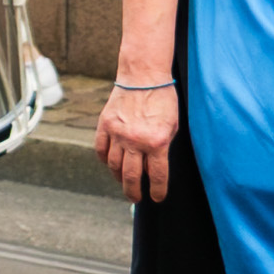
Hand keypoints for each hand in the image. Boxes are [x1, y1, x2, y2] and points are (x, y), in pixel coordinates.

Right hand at [95, 78, 178, 203]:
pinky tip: (111, 164)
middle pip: (131, 176)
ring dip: (119, 177)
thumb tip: (154, 166)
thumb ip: (163, 147)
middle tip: (136, 198)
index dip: (157, 191)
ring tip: (123, 181)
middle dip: (134, 192)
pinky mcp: (105, 125)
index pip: (156, 176)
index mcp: (157, 142)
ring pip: (114, 166)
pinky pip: (101, 150)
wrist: (143, 76)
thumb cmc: (163, 99)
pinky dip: (105, 160)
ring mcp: (117, 133)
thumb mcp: (172, 126)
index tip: (156, 198)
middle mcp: (135, 141)